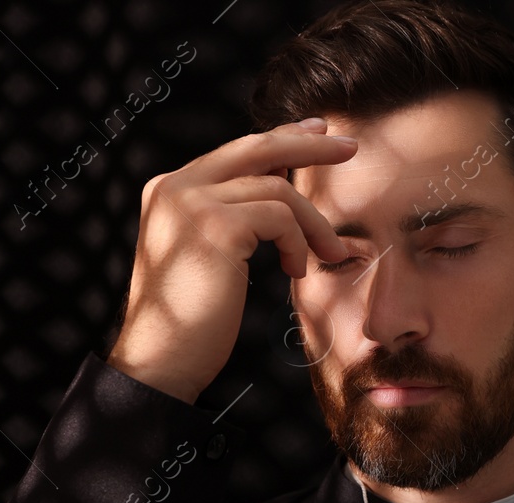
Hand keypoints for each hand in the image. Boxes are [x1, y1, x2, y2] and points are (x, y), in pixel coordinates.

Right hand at [106, 117, 356, 402]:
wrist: (162, 359)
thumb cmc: (192, 320)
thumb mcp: (209, 254)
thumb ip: (231, 214)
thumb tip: (279, 181)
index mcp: (170, 189)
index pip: (236, 151)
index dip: (281, 137)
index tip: (318, 133)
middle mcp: (175, 186)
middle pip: (256, 147)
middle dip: (308, 144)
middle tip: (351, 147)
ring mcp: (191, 202)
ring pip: (278, 190)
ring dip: (313, 224)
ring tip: (328, 255)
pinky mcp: (215, 224)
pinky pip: (280, 216)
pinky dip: (298, 242)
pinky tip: (295, 271)